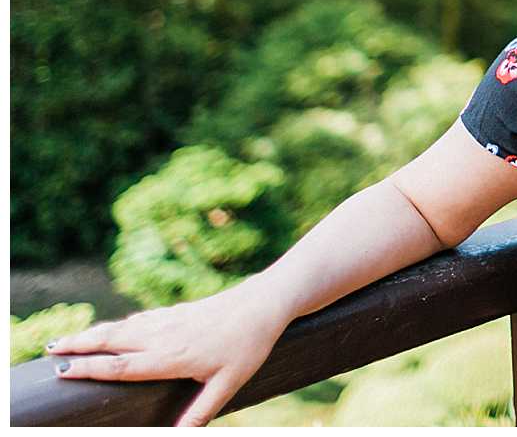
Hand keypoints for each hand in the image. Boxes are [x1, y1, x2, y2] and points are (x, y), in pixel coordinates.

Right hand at [48, 282, 290, 426]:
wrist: (265, 302)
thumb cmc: (249, 345)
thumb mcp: (228, 385)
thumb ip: (200, 413)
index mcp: (171, 356)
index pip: (121, 366)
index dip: (91, 369)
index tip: (63, 371)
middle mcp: (164, 335)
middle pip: (114, 341)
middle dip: (80, 345)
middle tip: (51, 350)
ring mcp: (170, 320)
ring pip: (124, 326)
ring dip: (95, 333)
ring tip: (70, 340)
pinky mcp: (178, 311)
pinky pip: (141, 319)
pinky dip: (120, 324)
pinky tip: (113, 328)